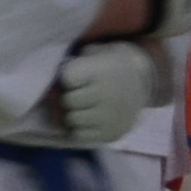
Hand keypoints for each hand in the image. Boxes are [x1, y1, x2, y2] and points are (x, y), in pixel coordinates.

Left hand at [46, 37, 165, 144]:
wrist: (139, 82)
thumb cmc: (104, 66)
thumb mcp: (92, 55)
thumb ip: (70, 66)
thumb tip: (51, 92)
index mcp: (103, 72)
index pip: (68, 78)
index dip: (67, 77)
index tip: (76, 76)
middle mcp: (109, 95)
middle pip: (68, 101)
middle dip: (68, 96)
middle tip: (79, 92)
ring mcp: (111, 117)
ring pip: (71, 120)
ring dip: (71, 113)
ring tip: (83, 106)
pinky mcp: (111, 134)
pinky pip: (80, 135)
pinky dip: (78, 128)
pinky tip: (88, 119)